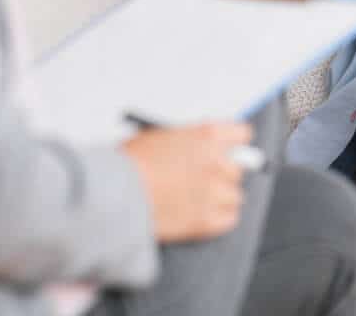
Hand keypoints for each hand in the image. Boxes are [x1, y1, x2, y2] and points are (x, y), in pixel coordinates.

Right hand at [123, 122, 252, 241]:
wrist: (113, 193)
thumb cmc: (127, 164)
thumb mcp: (159, 137)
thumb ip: (187, 143)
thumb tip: (197, 150)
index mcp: (206, 136)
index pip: (241, 135)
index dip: (234, 144)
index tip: (230, 150)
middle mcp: (216, 162)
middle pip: (237, 169)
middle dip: (223, 174)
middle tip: (205, 180)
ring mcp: (213, 192)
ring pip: (235, 196)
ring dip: (221, 198)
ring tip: (199, 201)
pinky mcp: (205, 221)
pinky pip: (229, 219)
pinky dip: (219, 219)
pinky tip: (203, 216)